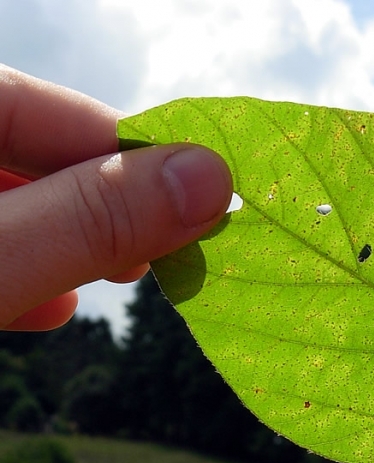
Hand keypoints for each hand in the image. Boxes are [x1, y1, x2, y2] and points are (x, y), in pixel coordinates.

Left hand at [0, 65, 231, 330]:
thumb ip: (87, 220)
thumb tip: (211, 179)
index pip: (43, 105)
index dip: (132, 148)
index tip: (205, 195)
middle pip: (33, 151)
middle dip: (109, 201)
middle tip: (170, 249)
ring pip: (15, 201)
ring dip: (75, 240)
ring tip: (126, 275)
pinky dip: (27, 268)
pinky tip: (54, 305)